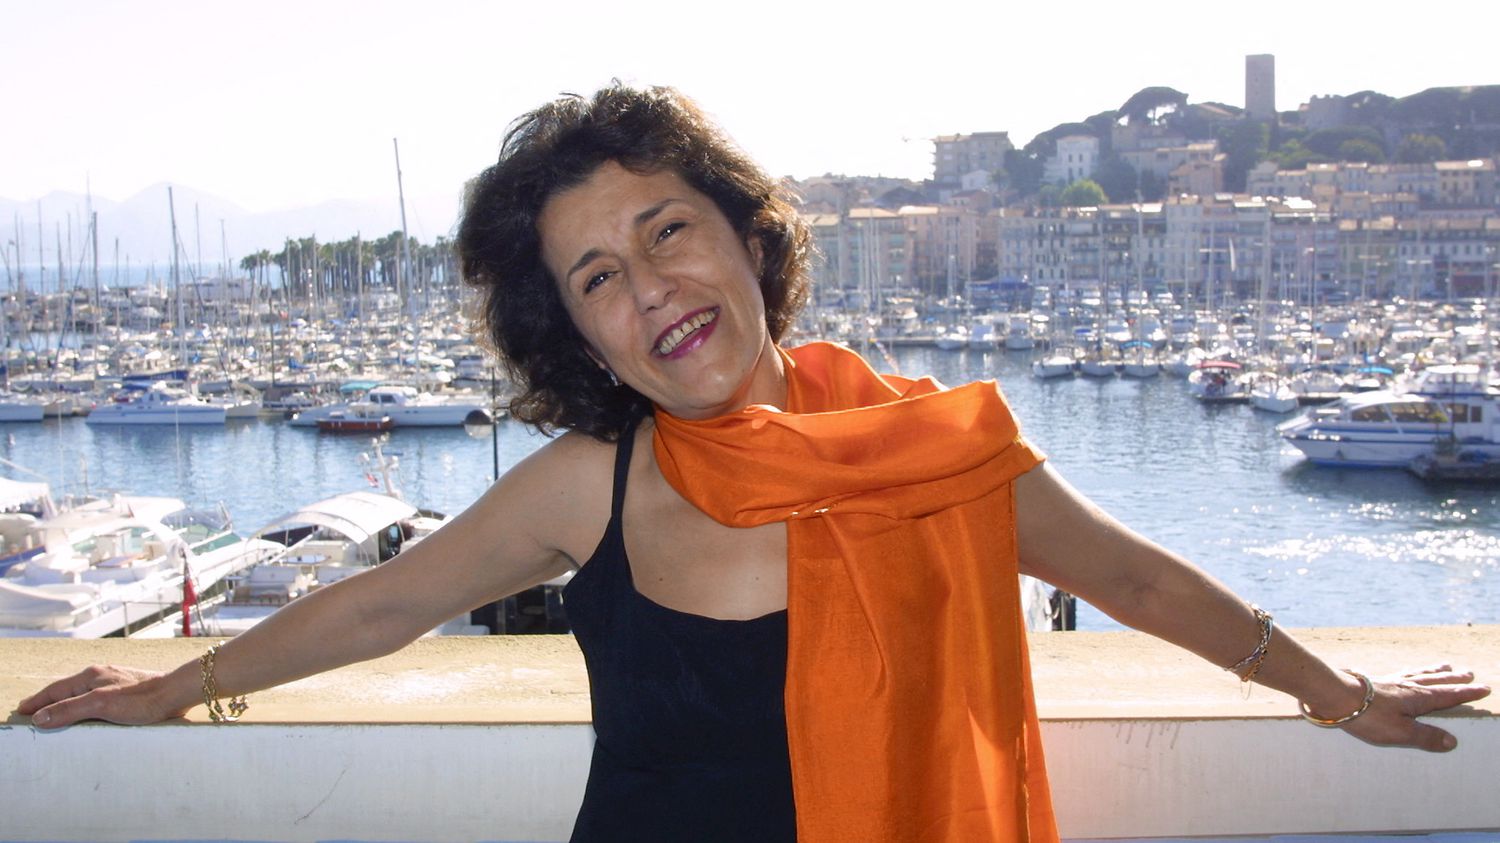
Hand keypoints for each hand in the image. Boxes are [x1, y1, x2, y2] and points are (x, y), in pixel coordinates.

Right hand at [16, 665, 190, 729]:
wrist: (176, 693)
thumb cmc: (141, 699)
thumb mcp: (100, 704)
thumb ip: (69, 710)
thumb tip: (40, 717)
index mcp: (91, 676)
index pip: (55, 690)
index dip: (38, 702)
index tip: (22, 711)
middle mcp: (101, 676)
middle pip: (67, 690)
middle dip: (49, 701)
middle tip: (33, 713)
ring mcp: (115, 682)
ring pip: (82, 693)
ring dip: (67, 704)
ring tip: (56, 715)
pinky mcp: (127, 691)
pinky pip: (97, 698)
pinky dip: (84, 706)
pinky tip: (88, 714)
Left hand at [1334, 665, 1489, 751]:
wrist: (1334, 695)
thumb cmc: (1368, 716)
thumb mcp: (1401, 733)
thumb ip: (1426, 737)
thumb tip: (1452, 742)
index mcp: (1418, 698)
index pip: (1448, 695)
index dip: (1466, 693)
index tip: (1484, 687)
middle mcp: (1407, 686)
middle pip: (1435, 680)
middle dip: (1454, 678)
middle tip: (1468, 672)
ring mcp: (1391, 681)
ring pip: (1418, 673)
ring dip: (1434, 670)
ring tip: (1445, 666)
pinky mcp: (1375, 681)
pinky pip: (1401, 673)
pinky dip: (1411, 671)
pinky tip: (1406, 672)